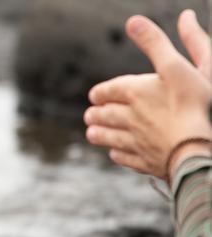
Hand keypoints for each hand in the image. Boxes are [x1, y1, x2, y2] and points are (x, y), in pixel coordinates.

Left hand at [84, 10, 211, 180]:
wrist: (198, 149)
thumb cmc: (192, 105)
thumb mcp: (176, 65)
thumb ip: (155, 43)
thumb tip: (133, 21)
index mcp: (135, 93)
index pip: (110, 90)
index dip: (102, 92)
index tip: (95, 95)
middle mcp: (130, 118)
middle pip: (106, 115)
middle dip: (97, 114)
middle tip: (89, 115)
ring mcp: (137, 143)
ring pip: (110, 137)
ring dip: (99, 134)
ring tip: (92, 133)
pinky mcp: (146, 162)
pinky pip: (126, 158)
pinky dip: (118, 153)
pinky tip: (115, 153)